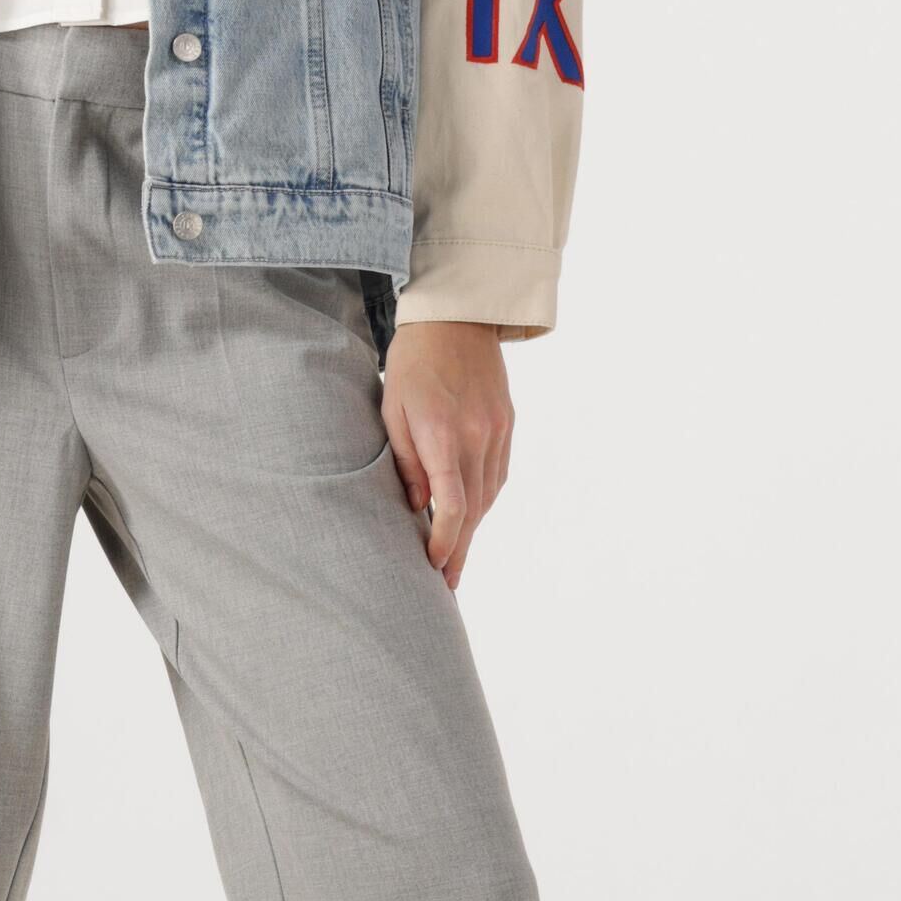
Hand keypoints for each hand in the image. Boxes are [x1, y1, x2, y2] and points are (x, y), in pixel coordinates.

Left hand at [380, 323, 514, 591]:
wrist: (458, 319)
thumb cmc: (413, 363)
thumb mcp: (393, 410)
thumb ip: (406, 461)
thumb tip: (420, 506)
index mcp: (444, 435)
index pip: (453, 505)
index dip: (445, 541)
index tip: (434, 565)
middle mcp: (477, 438)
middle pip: (474, 510)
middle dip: (460, 549)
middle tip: (448, 582)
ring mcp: (497, 432)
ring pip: (489, 495)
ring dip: (473, 527)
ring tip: (456, 554)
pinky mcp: (507, 425)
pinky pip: (498, 474)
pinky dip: (484, 500)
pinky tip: (472, 514)